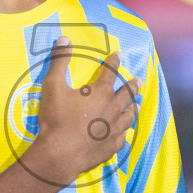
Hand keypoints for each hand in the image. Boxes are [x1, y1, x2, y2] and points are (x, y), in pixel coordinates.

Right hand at [24, 37, 138, 185]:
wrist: (60, 154)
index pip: (110, 72)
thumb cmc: (56, 119)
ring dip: (132, 108)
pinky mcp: (111, 147)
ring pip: (128, 116)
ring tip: (135, 105)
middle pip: (127, 94)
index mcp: (100, 92)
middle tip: (139, 80)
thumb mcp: (53, 85)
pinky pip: (122, 138)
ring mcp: (114, 129)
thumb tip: (64, 39)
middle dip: (133, 85)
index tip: (119, 55)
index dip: (114, 62)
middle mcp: (112, 109)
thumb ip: (60, 61)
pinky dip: (124, 133)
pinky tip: (123, 133)